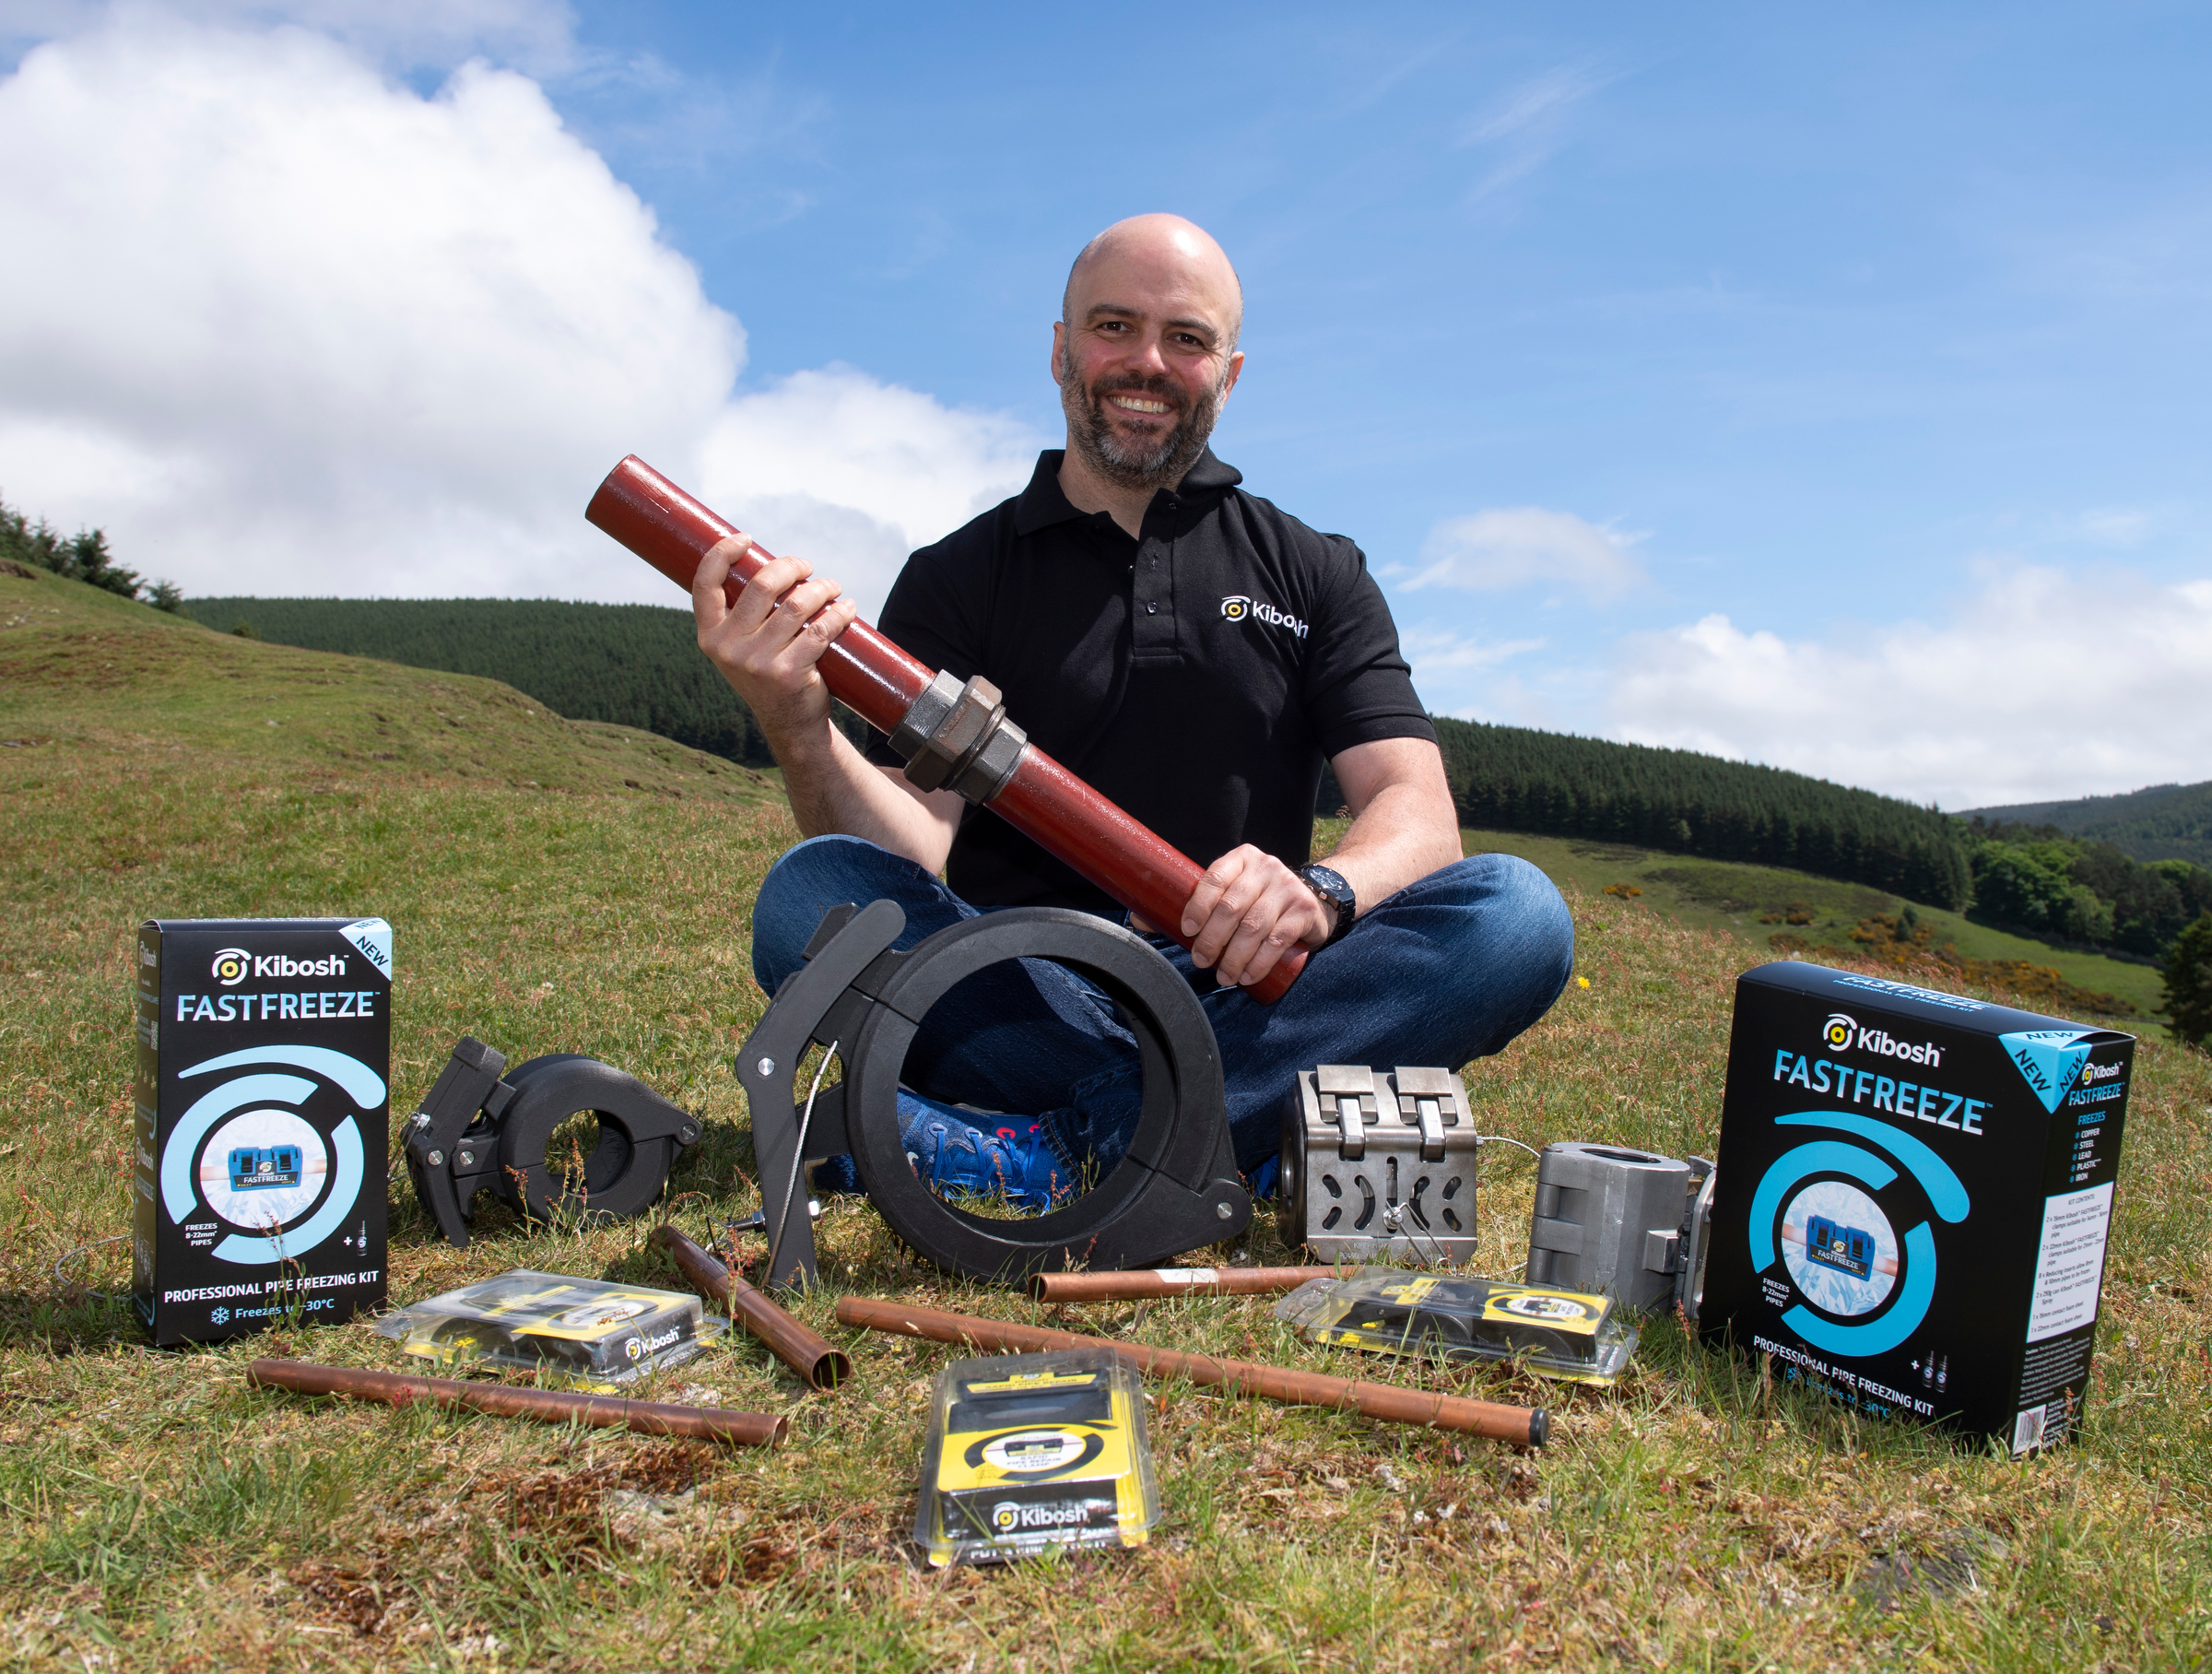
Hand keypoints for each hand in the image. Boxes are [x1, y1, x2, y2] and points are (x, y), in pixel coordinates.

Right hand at [691, 537, 859, 750]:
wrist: (790, 724)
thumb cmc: (769, 674)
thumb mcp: (741, 648)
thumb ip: (743, 615)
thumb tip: (770, 567)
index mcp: (710, 636)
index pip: (705, 584)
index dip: (722, 553)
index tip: (746, 538)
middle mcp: (727, 648)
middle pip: (762, 584)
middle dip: (791, 566)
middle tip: (807, 568)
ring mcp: (757, 661)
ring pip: (796, 605)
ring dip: (821, 588)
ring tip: (832, 587)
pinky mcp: (788, 672)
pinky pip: (820, 630)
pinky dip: (838, 613)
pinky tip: (847, 608)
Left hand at [1178, 845, 1334, 986]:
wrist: (1313, 901)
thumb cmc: (1259, 900)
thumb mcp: (1234, 890)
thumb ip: (1201, 902)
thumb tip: (1144, 922)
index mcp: (1242, 858)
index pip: (1215, 878)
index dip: (1198, 906)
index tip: (1187, 931)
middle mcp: (1266, 867)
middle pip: (1232, 906)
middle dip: (1212, 939)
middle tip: (1201, 961)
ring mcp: (1287, 887)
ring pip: (1253, 926)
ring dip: (1234, 957)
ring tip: (1224, 976)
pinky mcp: (1304, 910)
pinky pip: (1278, 939)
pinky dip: (1260, 962)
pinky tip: (1248, 976)